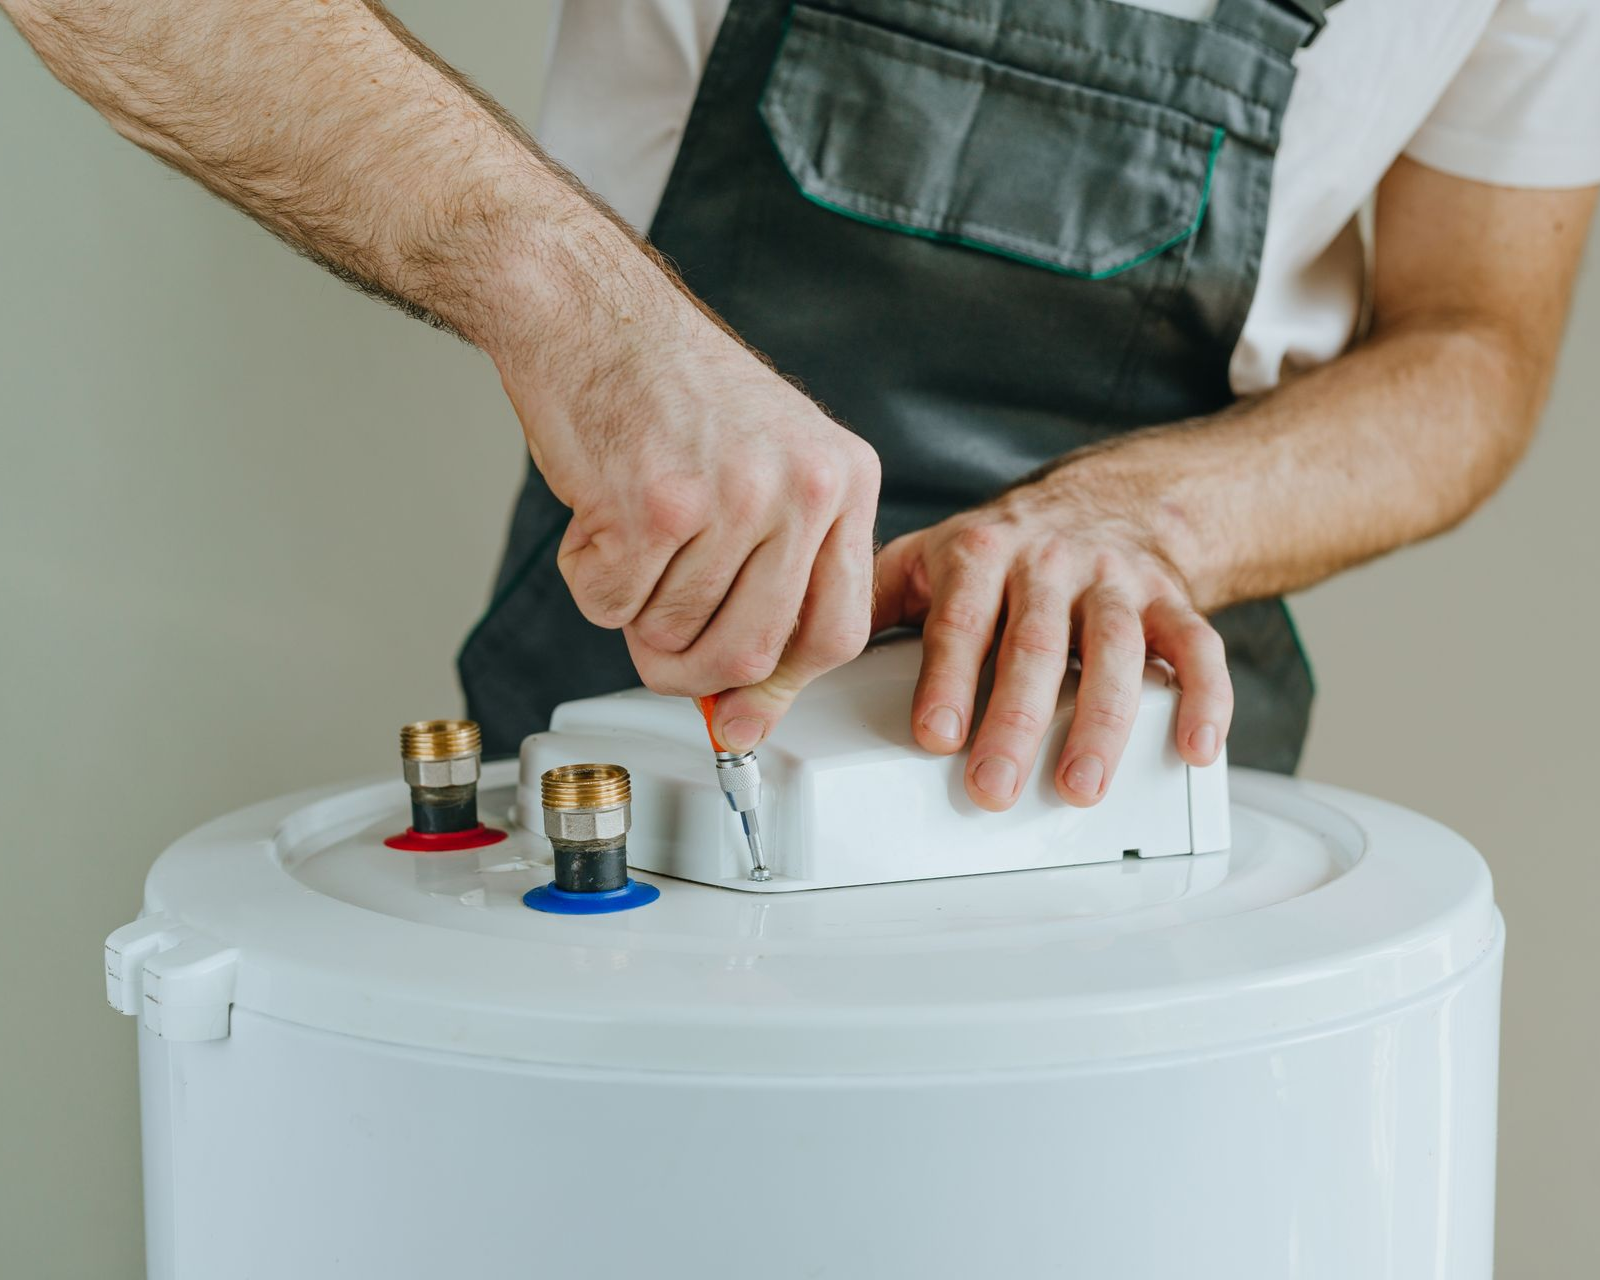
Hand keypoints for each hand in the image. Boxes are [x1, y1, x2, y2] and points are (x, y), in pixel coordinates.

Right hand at [500, 284, 880, 751]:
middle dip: (692, 670)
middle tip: (657, 644)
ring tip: (627, 538)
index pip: (837, 629)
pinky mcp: (654, 503)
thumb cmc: (671, 388)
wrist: (590, 311)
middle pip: (754, 651)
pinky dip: (591, 581)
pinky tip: (598, 515)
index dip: (781, 684)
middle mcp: (803, 487)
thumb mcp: (766, 469)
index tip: (744, 710)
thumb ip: (774, 579)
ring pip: (674, 634)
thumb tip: (747, 708)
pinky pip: (614, 605)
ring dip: (633, 612)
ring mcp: (732, 495)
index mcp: (845, 479)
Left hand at [872, 462, 1230, 810]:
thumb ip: (869, 604)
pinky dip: (1204, 699)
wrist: (1105, 502)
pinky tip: (1194, 750)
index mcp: (980, 551)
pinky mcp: (1172, 600)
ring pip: (1116, 650)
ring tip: (1079, 786)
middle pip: (1035, 645)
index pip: (960, 617)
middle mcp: (1050, 562)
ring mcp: (1115, 582)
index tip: (936, 734)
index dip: (948, 676)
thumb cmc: (1000, 550)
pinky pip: (1198, 646)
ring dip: (1102, 724)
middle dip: (1015, 722)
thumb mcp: (927, 559)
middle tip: (992, 786)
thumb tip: (795, 657)